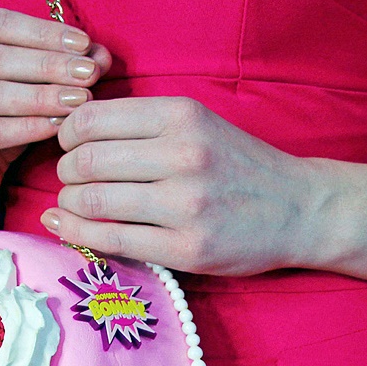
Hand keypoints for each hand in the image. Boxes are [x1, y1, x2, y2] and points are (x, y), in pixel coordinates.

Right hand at [0, 8, 112, 215]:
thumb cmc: (0, 129)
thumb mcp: (31, 93)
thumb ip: (61, 70)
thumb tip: (101, 54)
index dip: (43, 33)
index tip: (85, 44)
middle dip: (49, 65)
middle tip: (90, 73)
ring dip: (41, 96)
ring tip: (80, 100)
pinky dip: (26, 128)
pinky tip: (58, 126)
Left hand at [41, 97, 316, 274]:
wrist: (301, 209)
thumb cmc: (243, 167)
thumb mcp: (200, 125)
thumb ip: (145, 125)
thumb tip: (74, 134)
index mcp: (182, 116)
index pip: (93, 119)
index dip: (67, 134)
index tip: (68, 146)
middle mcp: (183, 156)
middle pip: (87, 160)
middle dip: (65, 171)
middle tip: (69, 179)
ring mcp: (186, 205)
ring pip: (95, 200)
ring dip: (70, 203)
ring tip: (74, 204)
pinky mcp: (187, 248)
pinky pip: (113, 239)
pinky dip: (79, 232)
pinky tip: (66, 225)